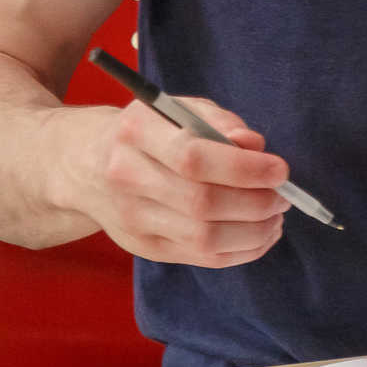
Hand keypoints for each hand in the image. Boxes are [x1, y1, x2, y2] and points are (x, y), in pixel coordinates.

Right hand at [56, 97, 287, 266]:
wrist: (82, 165)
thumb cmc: (148, 131)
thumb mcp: (180, 109)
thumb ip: (220, 122)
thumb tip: (256, 146)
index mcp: (135, 132)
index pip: (193, 158)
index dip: (244, 168)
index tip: (280, 170)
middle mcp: (126, 177)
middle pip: (201, 203)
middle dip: (256, 203)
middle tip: (283, 196)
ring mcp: (132, 219)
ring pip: (203, 238)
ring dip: (254, 231)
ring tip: (276, 216)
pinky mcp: (144, 248)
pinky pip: (201, 258)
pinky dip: (242, 250)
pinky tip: (261, 234)